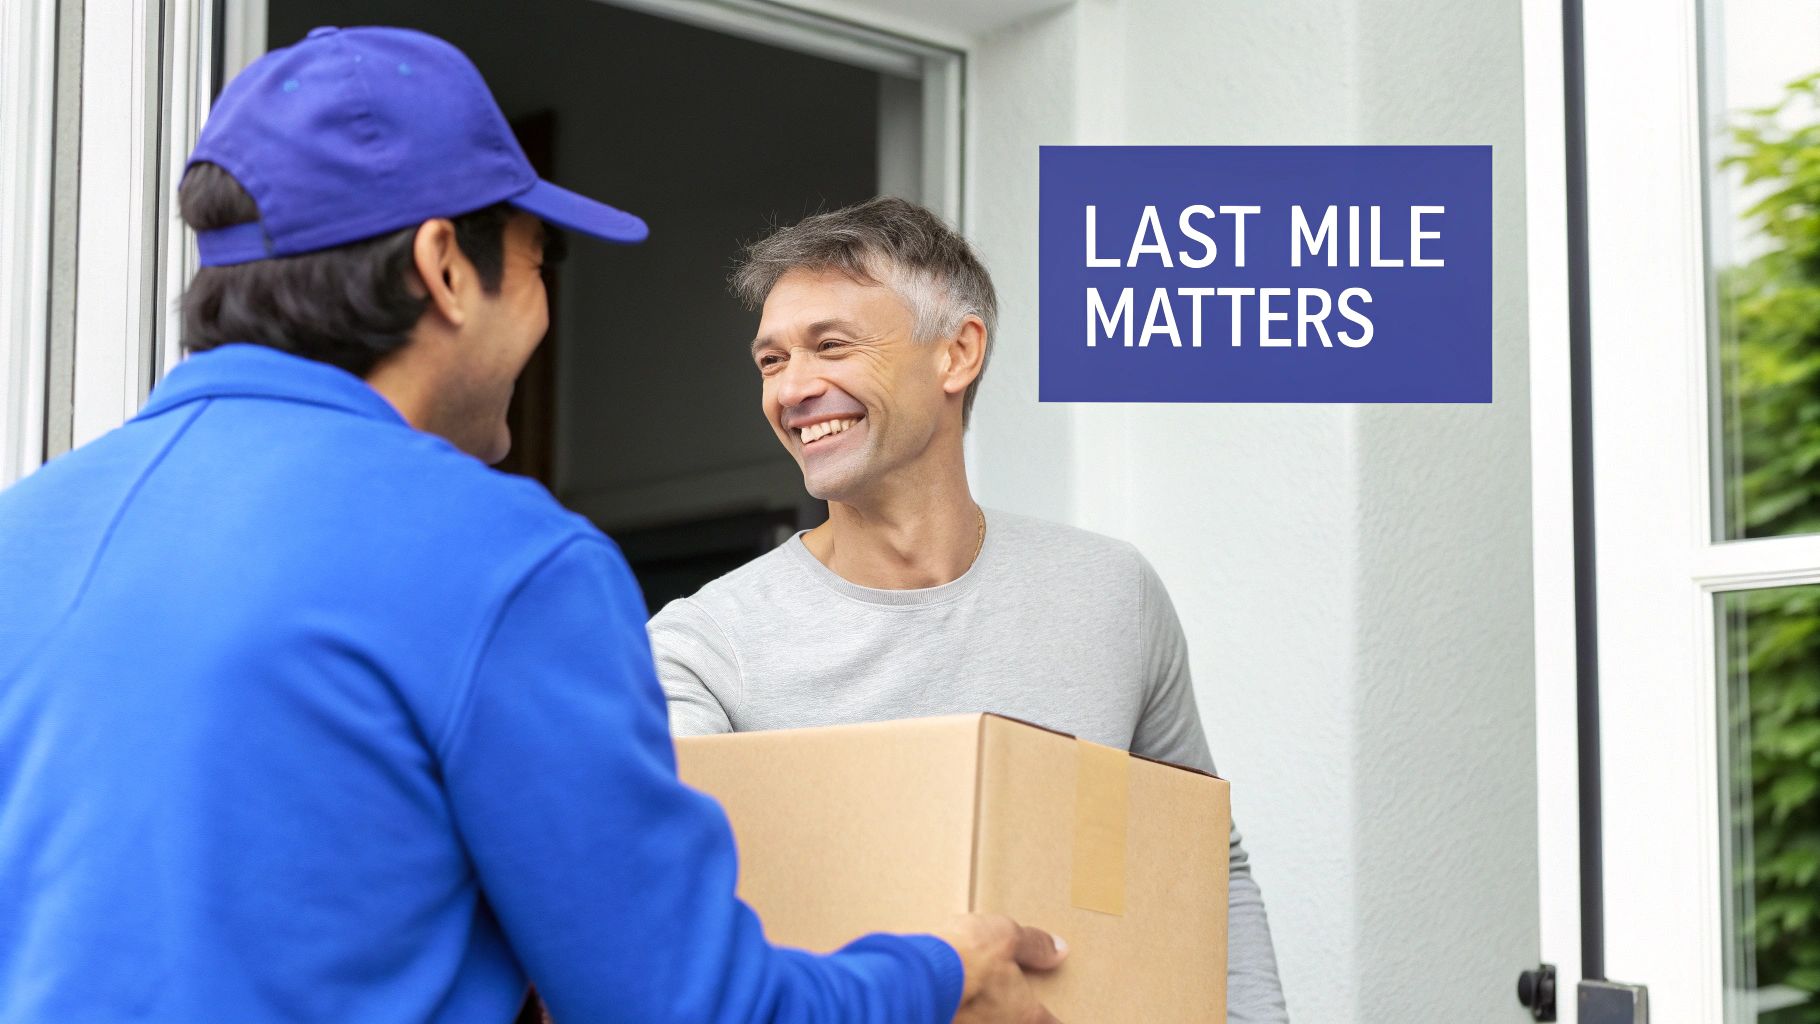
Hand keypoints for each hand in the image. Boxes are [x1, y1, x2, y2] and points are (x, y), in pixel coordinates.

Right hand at [933, 913, 1067, 1023]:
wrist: (916, 977)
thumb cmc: (967, 957)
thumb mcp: (1007, 937)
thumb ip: (1035, 945)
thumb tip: (1058, 949)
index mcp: (1022, 1012)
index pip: (1049, 1023)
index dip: (1054, 1019)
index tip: (1055, 1017)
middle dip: (1014, 1014)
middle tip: (1011, 1001)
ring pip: (983, 1023)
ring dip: (982, 1013)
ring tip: (976, 997)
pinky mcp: (942, 1023)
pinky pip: (958, 1019)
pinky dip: (958, 1009)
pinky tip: (949, 997)